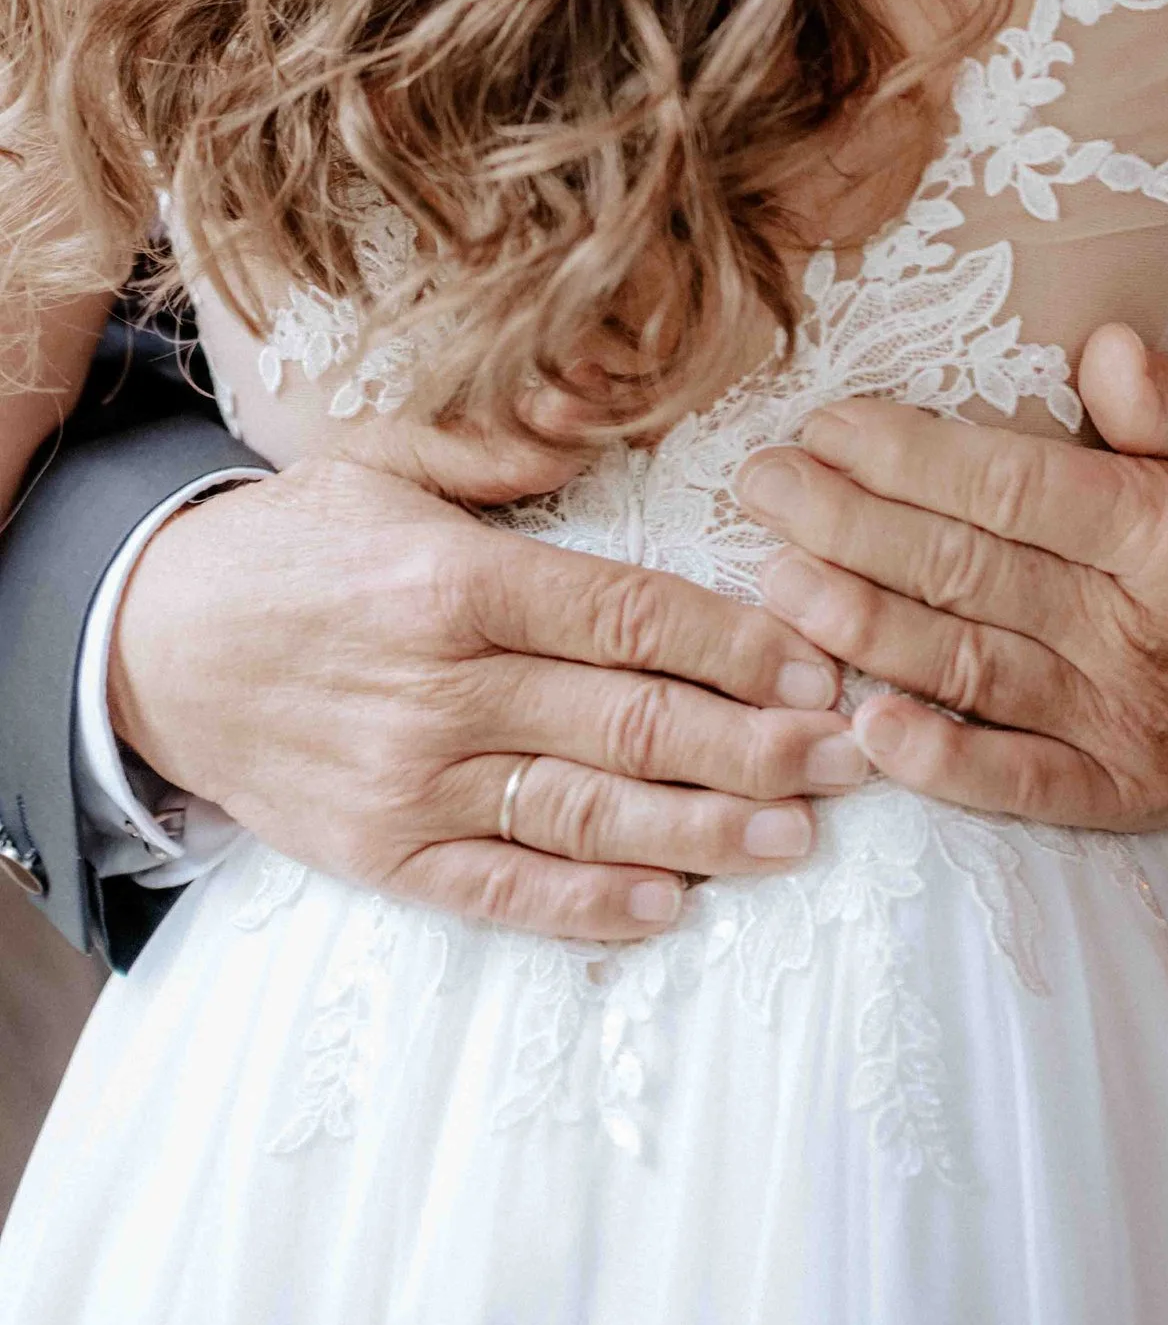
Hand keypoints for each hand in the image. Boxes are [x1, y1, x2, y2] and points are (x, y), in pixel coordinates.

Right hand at [110, 460, 868, 940]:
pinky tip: (667, 908)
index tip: (824, 658)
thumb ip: (503, 447)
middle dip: (756, 742)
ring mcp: (411, 781)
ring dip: (701, 831)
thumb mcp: (387, 460)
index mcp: (459, 580)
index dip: (737, 642)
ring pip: (584, 813)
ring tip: (799, 837)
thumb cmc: (295, 544)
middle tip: (856, 755)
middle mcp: (443, 686)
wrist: (154, 644)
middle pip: (630, 720)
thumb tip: (602, 416)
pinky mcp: (379, 852)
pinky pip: (498, 890)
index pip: (629, 614)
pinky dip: (585, 906)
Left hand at [736, 324, 1167, 829]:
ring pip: (968, 668)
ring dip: (859, 627)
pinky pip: (1015, 783)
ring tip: (771, 582)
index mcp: (1167, 533)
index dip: (908, 457)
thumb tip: (1096, 349)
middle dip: (847, 525)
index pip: (1009, 486)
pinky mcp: (1121, 792)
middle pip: (965, 571)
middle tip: (757, 487)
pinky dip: (938, 764)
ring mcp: (1124, 720)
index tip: (826, 424)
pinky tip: (864, 727)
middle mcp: (1136, 629)